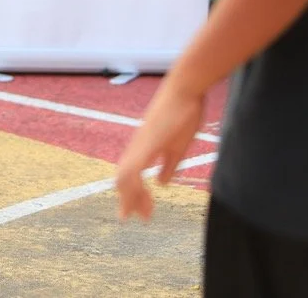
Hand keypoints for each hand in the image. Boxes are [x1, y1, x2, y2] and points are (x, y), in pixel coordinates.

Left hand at [115, 79, 205, 221]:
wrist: (184, 89)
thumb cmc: (183, 113)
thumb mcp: (177, 147)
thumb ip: (168, 165)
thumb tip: (160, 183)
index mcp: (143, 149)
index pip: (131, 177)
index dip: (135, 196)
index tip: (143, 213)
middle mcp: (136, 147)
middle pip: (123, 179)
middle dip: (128, 201)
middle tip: (131, 218)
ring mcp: (139, 143)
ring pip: (124, 175)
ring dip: (130, 196)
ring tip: (137, 213)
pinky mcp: (146, 141)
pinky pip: (133, 165)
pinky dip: (132, 182)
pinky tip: (136, 192)